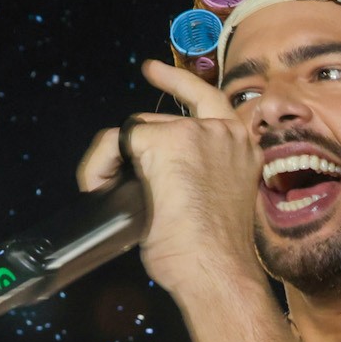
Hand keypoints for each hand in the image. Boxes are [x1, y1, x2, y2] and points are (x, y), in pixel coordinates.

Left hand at [76, 60, 263, 299]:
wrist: (216, 270)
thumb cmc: (213, 257)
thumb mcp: (215, 203)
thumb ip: (196, 177)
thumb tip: (152, 180)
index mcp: (241, 148)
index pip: (208, 101)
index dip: (177, 85)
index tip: (152, 71)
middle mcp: (223, 133)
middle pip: (158, 124)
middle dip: (133, 152)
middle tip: (111, 182)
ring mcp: (194, 133)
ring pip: (135, 132)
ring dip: (114, 162)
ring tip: (106, 194)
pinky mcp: (163, 143)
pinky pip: (115, 142)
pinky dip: (99, 166)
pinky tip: (99, 189)